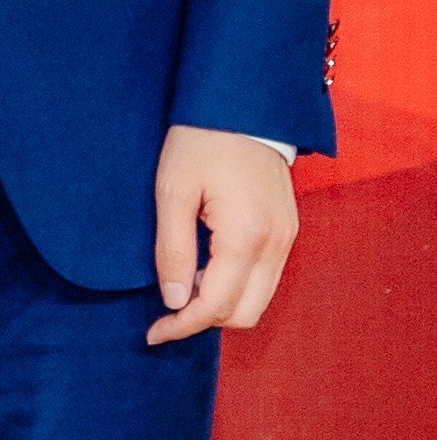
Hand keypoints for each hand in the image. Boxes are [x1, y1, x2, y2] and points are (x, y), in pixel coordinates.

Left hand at [148, 124, 300, 344]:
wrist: (242, 106)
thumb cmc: (201, 142)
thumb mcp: (172, 192)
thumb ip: (174, 250)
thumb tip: (175, 300)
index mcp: (247, 237)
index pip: (217, 306)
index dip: (182, 326)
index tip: (151, 333)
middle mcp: (276, 245)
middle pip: (246, 313)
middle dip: (204, 320)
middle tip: (164, 312)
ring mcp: (287, 239)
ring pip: (259, 299)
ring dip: (221, 304)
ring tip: (181, 287)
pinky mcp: (287, 230)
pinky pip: (265, 277)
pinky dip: (236, 286)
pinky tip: (204, 270)